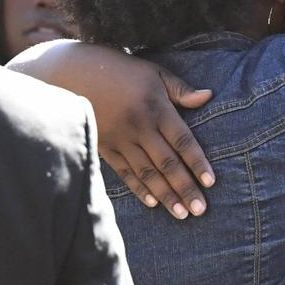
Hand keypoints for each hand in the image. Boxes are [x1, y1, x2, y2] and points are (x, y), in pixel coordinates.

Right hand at [95, 61, 213, 219]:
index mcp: (156, 107)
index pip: (182, 140)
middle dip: (185, 187)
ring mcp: (120, 138)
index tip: (210, 182)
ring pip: (147, 172)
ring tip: (181, 213)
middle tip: (200, 209)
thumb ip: (181, 89)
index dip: (197, 162)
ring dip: (165, 195)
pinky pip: (124, 172)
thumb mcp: (154, 73)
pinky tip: (153, 203)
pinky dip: (139, 188)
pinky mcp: (104, 146)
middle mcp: (139, 126)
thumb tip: (208, 97)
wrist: (73, 72)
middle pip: (167, 162)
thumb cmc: (120, 70)